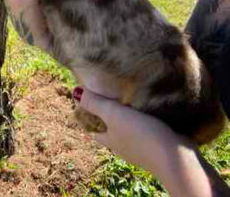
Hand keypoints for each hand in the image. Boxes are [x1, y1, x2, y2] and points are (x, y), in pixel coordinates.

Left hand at [75, 87, 217, 196]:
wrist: (177, 159)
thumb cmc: (141, 135)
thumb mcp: (114, 115)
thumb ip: (95, 104)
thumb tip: (74, 92)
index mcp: (110, 140)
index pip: (93, 131)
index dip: (88, 119)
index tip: (87, 103)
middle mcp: (125, 147)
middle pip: (111, 131)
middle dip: (109, 118)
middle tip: (109, 97)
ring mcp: (142, 149)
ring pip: (130, 132)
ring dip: (128, 119)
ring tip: (130, 99)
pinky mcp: (159, 147)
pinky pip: (148, 132)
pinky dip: (146, 122)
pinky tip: (151, 111)